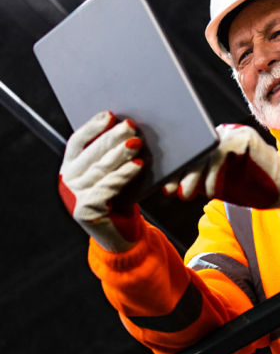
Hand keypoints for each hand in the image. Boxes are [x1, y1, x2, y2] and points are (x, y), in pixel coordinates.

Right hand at [59, 111, 143, 251]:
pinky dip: (124, 174)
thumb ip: (111, 158)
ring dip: (120, 154)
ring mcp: (74, 197)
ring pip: (100, 169)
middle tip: (131, 126)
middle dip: (112, 138)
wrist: (122, 238)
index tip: (110, 115)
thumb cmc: (121, 202)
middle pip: (91, 154)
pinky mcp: (86, 210)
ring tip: (137, 142)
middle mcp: (68, 182)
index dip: (92, 127)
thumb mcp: (112, 176)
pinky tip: (138, 164)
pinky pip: (108, 187)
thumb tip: (128, 130)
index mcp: (70, 169)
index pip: (77, 142)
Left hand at [164, 123, 279, 208]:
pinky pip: (220, 154)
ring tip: (185, 194)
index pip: (189, 153)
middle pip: (194, 150)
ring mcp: (234, 133)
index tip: (164, 187)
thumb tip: (170, 186)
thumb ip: (199, 182)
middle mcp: (222, 134)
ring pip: (205, 152)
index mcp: (214, 143)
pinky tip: (211, 192)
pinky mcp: (244, 137)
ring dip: (193, 176)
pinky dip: (213, 175)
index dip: (175, 169)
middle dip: (180, 172)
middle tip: (170, 191)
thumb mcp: (219, 186)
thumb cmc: (252, 188)